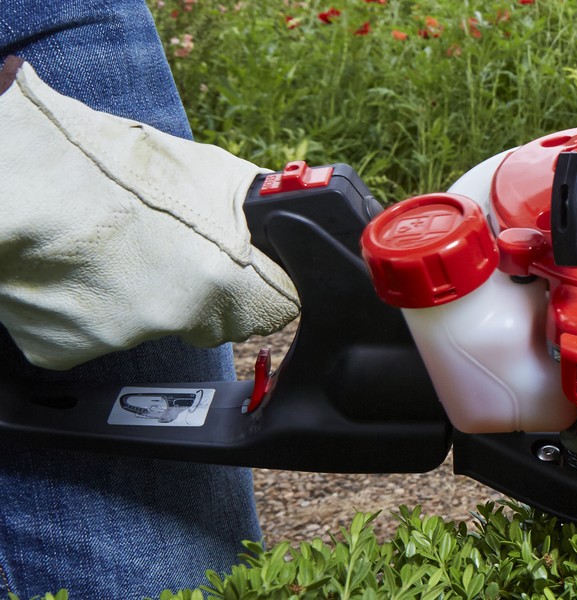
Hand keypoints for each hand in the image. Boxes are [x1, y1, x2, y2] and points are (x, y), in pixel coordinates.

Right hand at [0, 58, 297, 369]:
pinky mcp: (64, 349)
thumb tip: (276, 222)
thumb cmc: (96, 164)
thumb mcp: (203, 171)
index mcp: (221, 277)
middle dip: (198, 289)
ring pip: (148, 323)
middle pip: (212, 318)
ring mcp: (118, 338)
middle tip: (162, 245)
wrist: (9, 182)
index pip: (275, 306)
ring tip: (105, 245)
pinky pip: (91, 332)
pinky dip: (84, 306)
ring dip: (135, 293)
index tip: (248, 271)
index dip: (261, 284)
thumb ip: (246, 215)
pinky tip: (71, 267)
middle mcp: (175, 317)